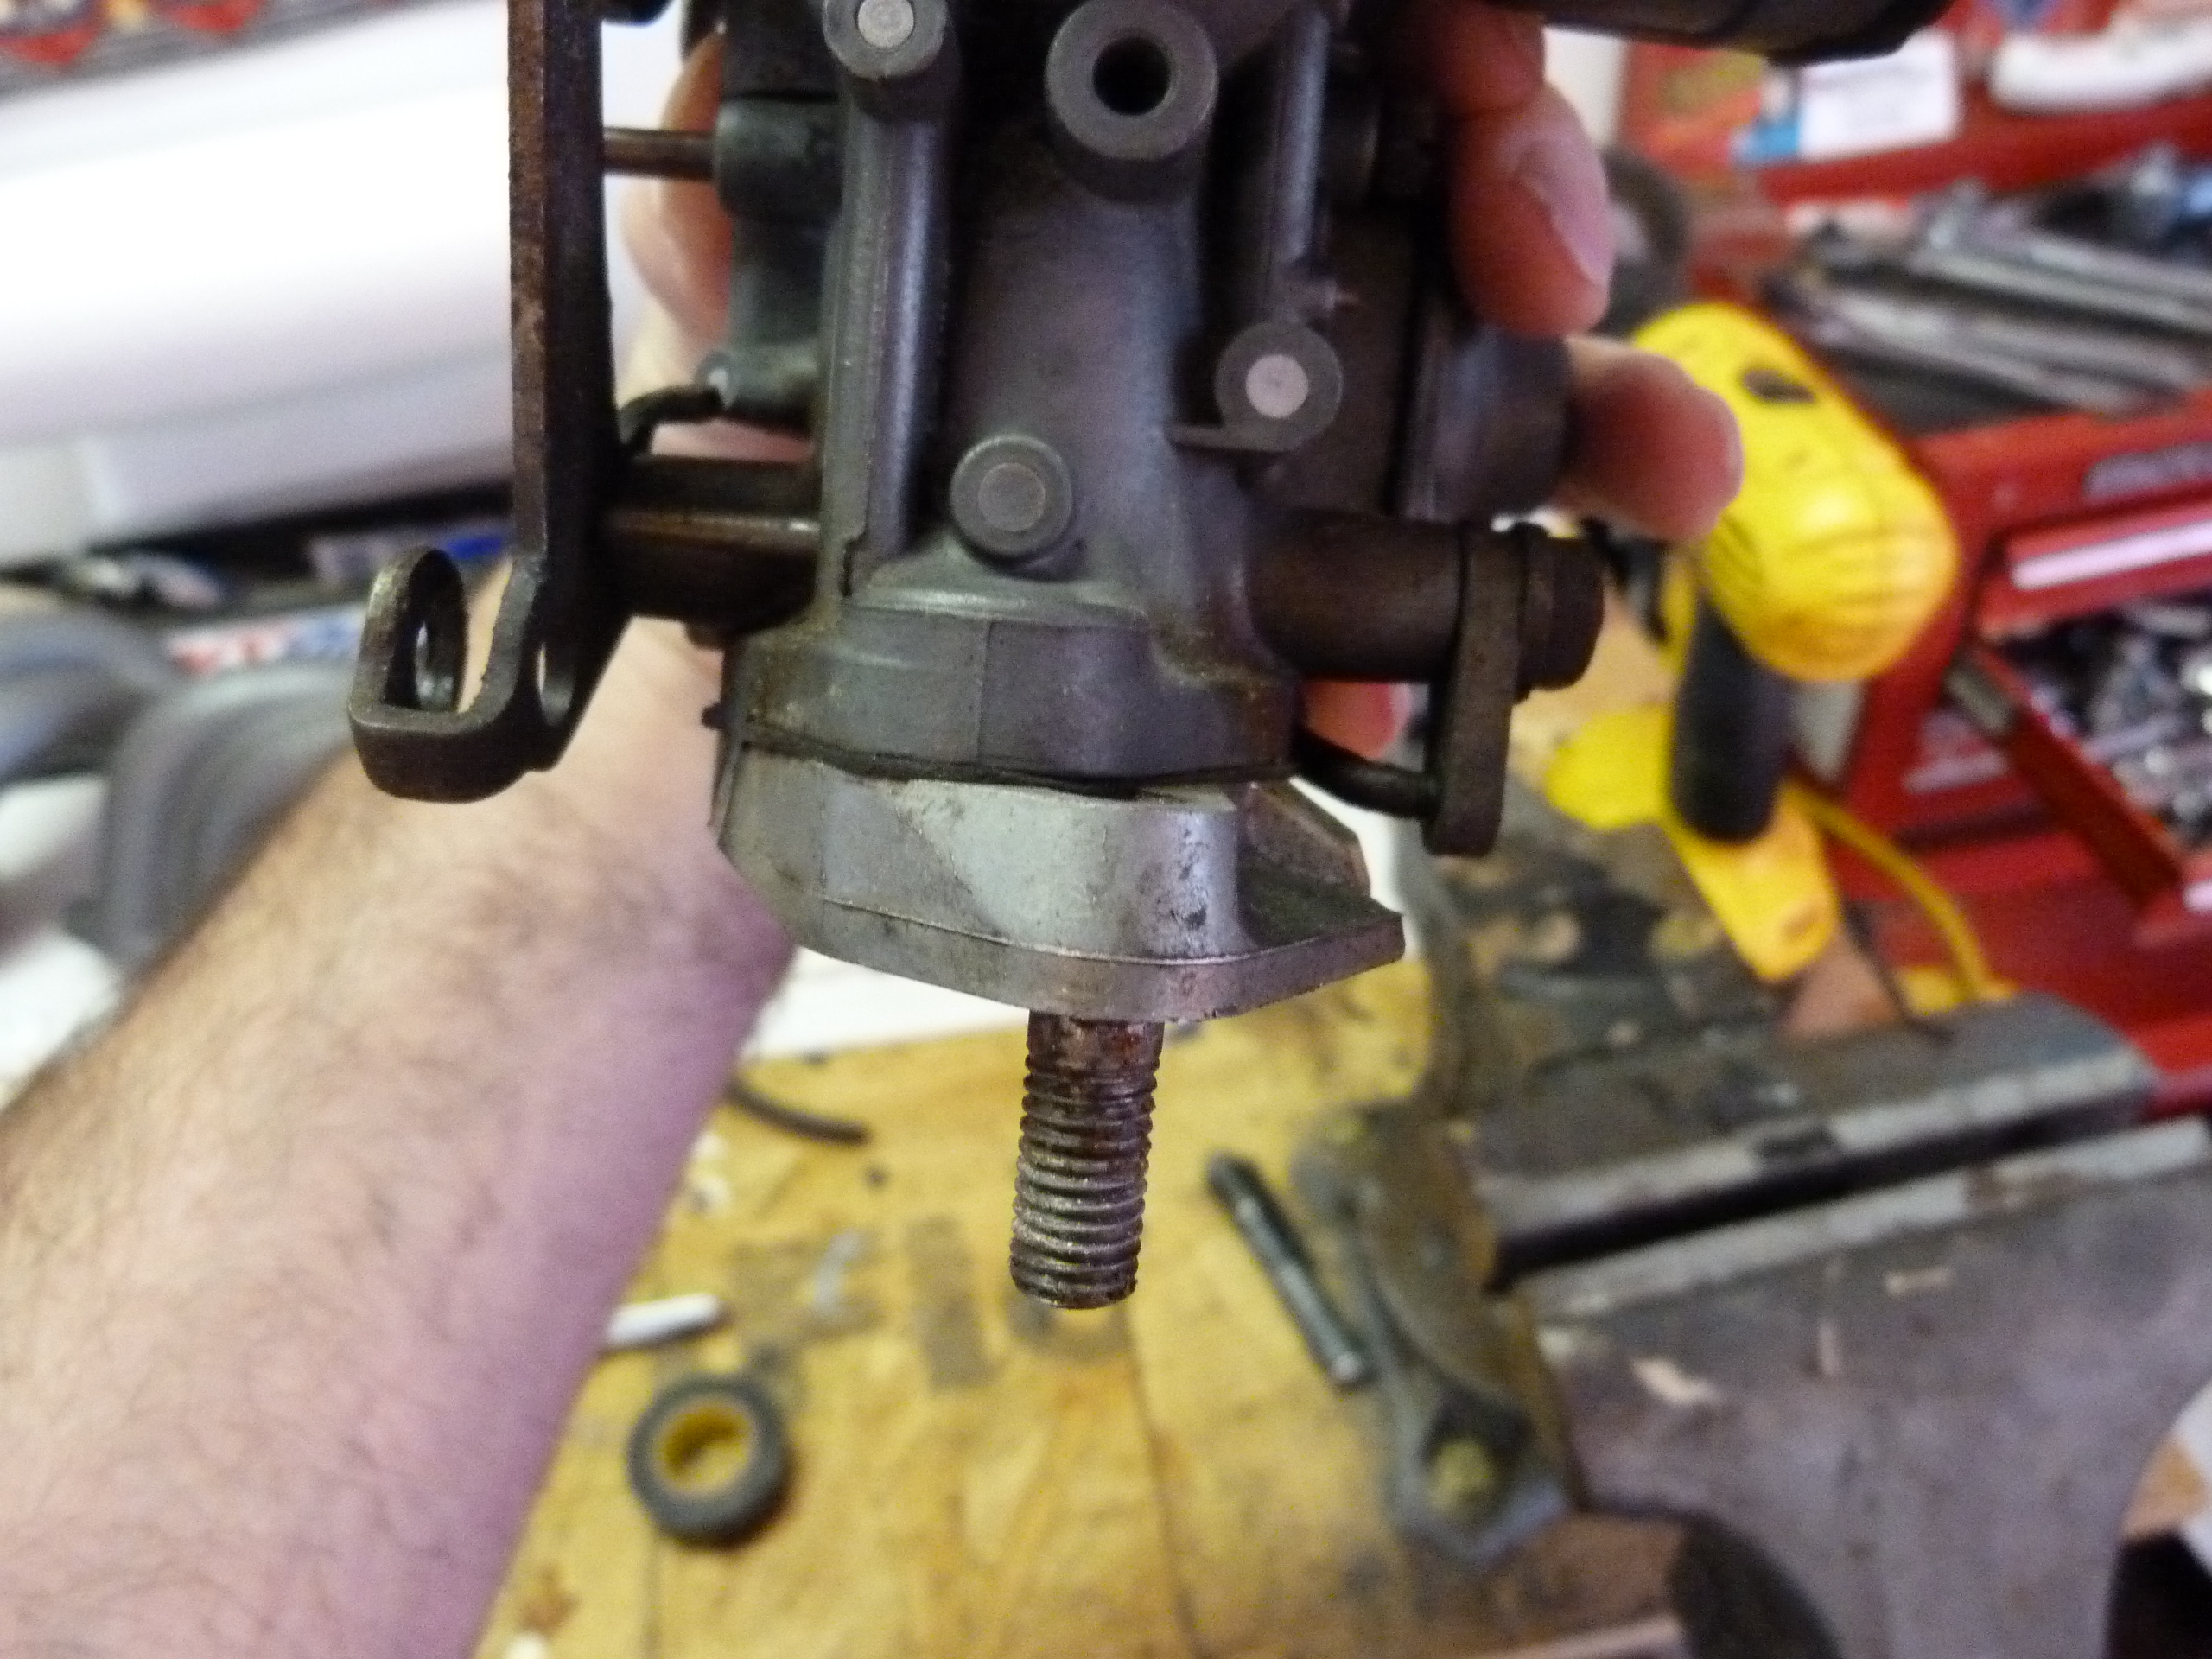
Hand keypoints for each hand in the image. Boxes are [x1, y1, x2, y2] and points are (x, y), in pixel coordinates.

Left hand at [619, 12, 1742, 755]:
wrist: (798, 604)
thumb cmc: (796, 391)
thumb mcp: (787, 231)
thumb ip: (841, 122)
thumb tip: (875, 53)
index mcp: (1160, 157)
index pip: (1355, 50)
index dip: (1446, 51)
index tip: (1475, 79)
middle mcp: (1254, 257)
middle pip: (1452, 191)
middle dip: (1534, 211)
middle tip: (1549, 276)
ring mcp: (1294, 406)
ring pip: (1491, 375)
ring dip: (1604, 411)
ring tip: (1672, 464)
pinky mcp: (1299, 550)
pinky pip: (1419, 566)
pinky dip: (1465, 611)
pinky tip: (1494, 636)